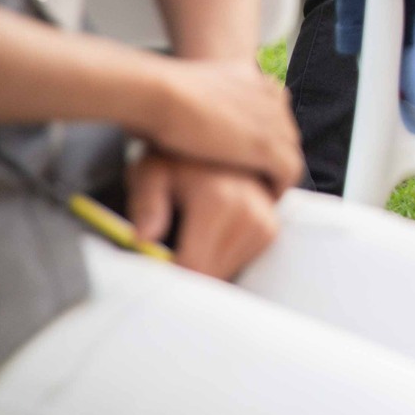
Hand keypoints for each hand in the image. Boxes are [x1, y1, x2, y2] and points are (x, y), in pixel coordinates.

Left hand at [128, 152, 280, 280]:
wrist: (215, 138)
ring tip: (188, 238)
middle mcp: (249, 212)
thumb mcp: (150, 173)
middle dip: (184, 273)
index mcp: (218, 201)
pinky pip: (241, 262)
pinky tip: (207, 238)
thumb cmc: (174, 158)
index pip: (193, 266)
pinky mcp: (271, 228)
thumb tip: (143, 239)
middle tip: (164, 254)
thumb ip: (146, 205)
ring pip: (226, 272)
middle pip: (210, 274)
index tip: (153, 267)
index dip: (167, 276)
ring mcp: (265, 220)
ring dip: (204, 266)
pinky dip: (220, 259)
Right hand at [143, 57, 302, 190]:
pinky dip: (278, 188)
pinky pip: (289, 171)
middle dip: (271, 155)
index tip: (246, 156)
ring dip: (276, 173)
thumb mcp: (187, 89)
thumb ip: (203, 100)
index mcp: (252, 78)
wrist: (162, 94)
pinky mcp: (268, 146)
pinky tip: (263, 200)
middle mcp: (269, 96)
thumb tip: (191, 116)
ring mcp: (273, 121)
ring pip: (289, 151)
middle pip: (284, 132)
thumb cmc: (158, 95)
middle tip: (255, 178)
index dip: (262, 135)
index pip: (272, 111)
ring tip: (259, 193)